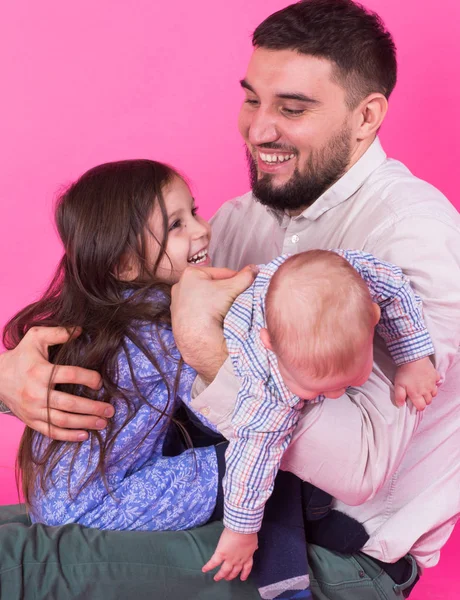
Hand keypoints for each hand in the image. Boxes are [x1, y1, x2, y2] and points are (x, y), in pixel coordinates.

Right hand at [0, 326, 111, 440]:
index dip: (89, 378)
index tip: (100, 382)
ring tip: (102, 423)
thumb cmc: (21, 356)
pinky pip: (50, 432)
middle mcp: (36, 393)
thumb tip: (80, 330)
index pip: (71, 375)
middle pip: (70, 403)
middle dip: (93, 408)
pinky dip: (68, 436)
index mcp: (40, 372)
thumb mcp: (36, 337)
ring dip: (85, 423)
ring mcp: (33, 409)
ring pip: (62, 420)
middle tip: (110, 410)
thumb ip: (58, 332)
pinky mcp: (30, 420)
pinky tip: (84, 435)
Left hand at [171, 265, 257, 383]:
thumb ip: (245, 276)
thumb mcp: (232, 289)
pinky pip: (198, 311)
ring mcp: (177, 303)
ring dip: (216, 302)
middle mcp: (180, 286)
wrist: (198, 338)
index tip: (245, 285)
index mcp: (190, 273)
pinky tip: (215, 319)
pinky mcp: (178, 318)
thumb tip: (254, 269)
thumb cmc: (210, 310)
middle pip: (212, 285)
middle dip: (225, 291)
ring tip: (227, 310)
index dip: (236, 279)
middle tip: (237, 298)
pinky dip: (207, 313)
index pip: (221, 273)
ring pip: (205, 298)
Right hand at [202, 528, 257, 581]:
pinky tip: (204, 569)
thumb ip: (253, 547)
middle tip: (227, 578)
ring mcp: (229, 559)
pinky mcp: (220, 554)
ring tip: (216, 578)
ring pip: (224, 570)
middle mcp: (238, 561)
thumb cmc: (249, 533)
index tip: (242, 578)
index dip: (244, 574)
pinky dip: (208, 566)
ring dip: (220, 575)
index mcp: (247, 557)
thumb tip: (255, 548)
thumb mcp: (253, 542)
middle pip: (234, 572)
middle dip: (230, 576)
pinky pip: (214, 562)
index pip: (246, 568)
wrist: (242, 529)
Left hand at [394, 357, 440, 410]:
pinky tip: (428, 380)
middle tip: (418, 394)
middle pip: (428, 401)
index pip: (421, 407)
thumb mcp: (398, 385)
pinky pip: (437, 382)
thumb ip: (399, 396)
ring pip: (434, 393)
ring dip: (429, 393)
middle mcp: (426, 391)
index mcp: (417, 394)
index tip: (414, 402)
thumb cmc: (405, 372)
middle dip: (424, 400)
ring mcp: (432, 384)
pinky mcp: (435, 376)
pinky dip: (434, 383)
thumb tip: (401, 405)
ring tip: (423, 388)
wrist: (413, 358)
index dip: (418, 406)